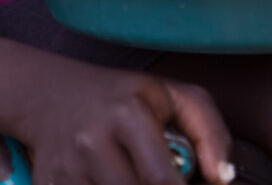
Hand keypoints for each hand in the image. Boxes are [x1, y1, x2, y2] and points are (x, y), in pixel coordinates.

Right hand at [17, 58, 232, 184]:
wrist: (50, 94)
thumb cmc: (122, 97)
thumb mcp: (169, 95)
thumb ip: (208, 129)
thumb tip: (223, 178)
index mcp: (128, 114)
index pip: (161, 181)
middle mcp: (93, 141)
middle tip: (160, 177)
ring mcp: (67, 169)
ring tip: (135, 173)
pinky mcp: (48, 184)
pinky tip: (111, 179)